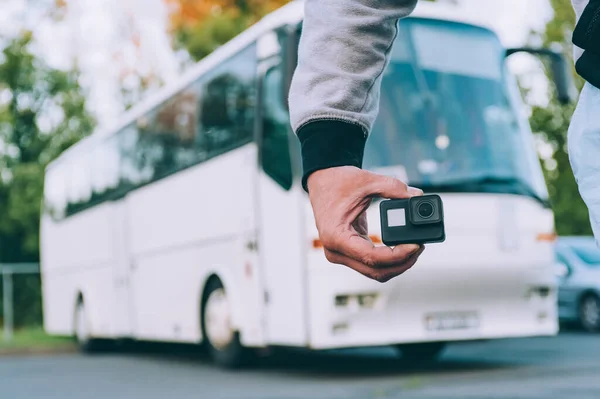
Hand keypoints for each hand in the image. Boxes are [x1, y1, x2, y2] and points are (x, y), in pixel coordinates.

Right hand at [307, 166, 424, 282]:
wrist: (323, 181)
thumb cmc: (338, 182)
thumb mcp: (367, 181)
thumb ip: (393, 188)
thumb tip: (417, 196)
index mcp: (336, 237)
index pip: (372, 258)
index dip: (398, 255)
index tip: (415, 245)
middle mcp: (336, 251)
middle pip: (376, 271)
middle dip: (402, 263)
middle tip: (419, 246)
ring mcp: (341, 255)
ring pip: (374, 272)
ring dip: (397, 264)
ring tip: (414, 247)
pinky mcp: (348, 253)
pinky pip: (371, 264)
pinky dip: (388, 260)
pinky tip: (402, 249)